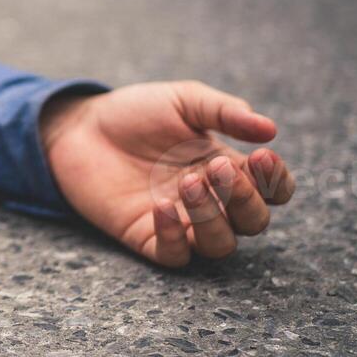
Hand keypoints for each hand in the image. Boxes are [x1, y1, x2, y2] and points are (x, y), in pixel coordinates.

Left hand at [40, 81, 295, 267]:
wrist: (79, 126)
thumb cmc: (135, 113)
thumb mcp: (183, 101)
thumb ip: (224, 112)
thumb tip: (270, 129)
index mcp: (228, 167)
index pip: (273, 190)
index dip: (277, 181)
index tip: (261, 156)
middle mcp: (211, 200)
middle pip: (253, 222)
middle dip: (245, 198)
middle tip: (217, 167)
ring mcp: (181, 222)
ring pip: (220, 245)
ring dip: (213, 218)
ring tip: (188, 182)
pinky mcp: (147, 236)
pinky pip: (174, 256)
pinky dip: (174, 237)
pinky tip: (161, 206)